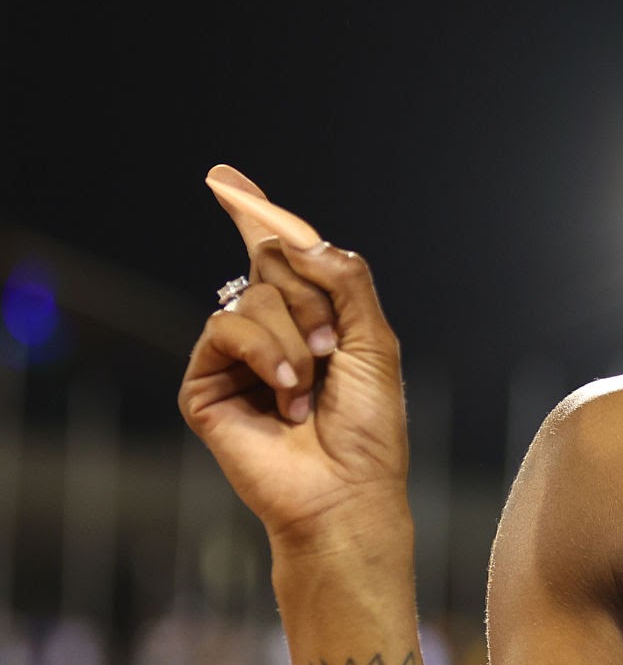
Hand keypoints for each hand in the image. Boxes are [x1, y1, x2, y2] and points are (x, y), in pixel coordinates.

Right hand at [178, 165, 409, 545]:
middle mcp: (270, 329)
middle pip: (274, 262)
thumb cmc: (369, 426)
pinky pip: (225, 327)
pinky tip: (284, 395)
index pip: (278, 254)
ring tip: (309, 388)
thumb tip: (295, 238)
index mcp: (313, 316)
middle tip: (333, 351)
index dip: (252, 211)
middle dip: (315, 302)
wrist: (346, 488)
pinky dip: (265, 354)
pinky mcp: (204, 382)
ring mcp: (234, 355)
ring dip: (296, 338)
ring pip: (253, 294)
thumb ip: (344, 279)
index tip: (223, 176)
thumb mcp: (375, 340)